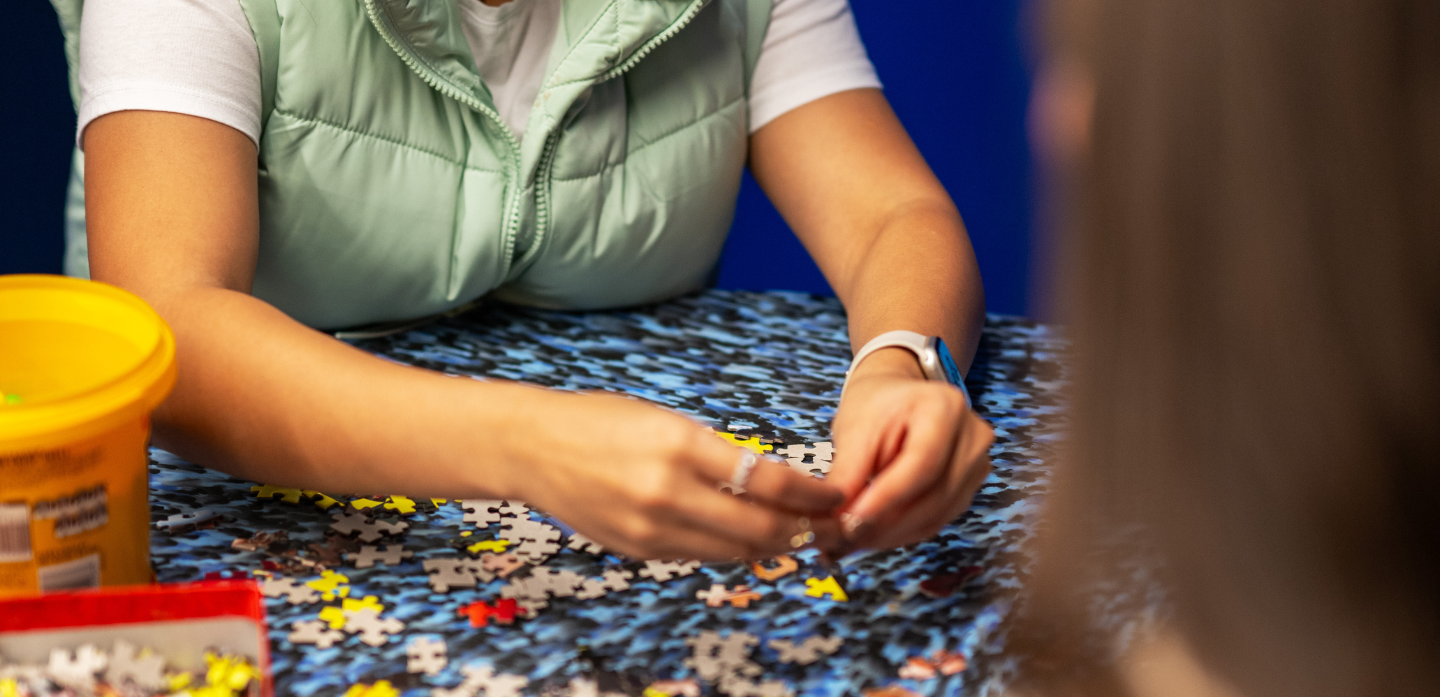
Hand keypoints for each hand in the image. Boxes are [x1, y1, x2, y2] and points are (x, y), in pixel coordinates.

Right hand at [502, 389, 844, 560]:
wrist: (532, 447)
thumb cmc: (601, 421)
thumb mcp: (667, 420)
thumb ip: (717, 454)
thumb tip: (772, 484)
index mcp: (679, 446)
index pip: (767, 481)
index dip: (811, 494)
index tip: (832, 494)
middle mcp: (666, 492)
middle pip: (759, 528)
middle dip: (802, 530)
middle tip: (827, 524)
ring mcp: (650, 528)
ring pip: (734, 551)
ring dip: (771, 546)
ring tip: (796, 534)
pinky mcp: (638, 550)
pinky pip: (700, 557)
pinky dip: (730, 550)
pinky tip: (745, 538)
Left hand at [825, 348, 993, 550]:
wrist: (898, 397)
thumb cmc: (875, 406)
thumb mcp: (854, 430)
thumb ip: (848, 474)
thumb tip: (837, 520)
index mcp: (945, 407)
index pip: (921, 464)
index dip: (886, 499)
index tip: (851, 522)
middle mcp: (973, 436)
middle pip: (934, 495)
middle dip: (886, 524)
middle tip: (845, 539)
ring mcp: (977, 463)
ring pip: (937, 514)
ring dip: (893, 534)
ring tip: (854, 540)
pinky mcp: (970, 485)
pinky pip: (938, 518)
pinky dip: (904, 531)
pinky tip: (875, 533)